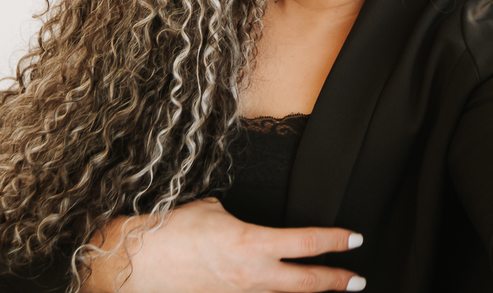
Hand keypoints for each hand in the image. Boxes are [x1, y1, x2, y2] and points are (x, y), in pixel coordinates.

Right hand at [84, 198, 364, 292]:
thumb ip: (234, 217)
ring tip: (328, 290)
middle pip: (306, 284)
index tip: (356, 239)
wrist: (134, 262)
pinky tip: (277, 292)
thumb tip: (237, 220)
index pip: (307, 243)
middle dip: (336, 282)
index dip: (336, 241)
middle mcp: (251, 276)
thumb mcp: (210, 209)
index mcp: (252, 244)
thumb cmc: (168, 229)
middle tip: (357, 280)